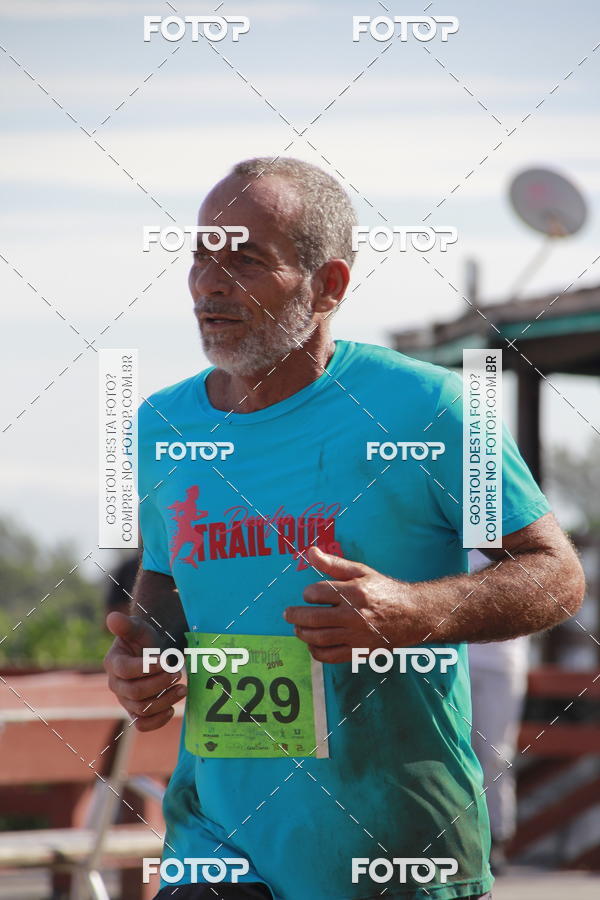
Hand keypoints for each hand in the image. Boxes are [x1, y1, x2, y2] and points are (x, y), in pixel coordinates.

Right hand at [104, 612, 186, 731]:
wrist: (151, 653)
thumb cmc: (143, 639)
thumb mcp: (137, 628)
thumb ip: (126, 625)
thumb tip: (112, 617)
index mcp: (113, 663)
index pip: (125, 670)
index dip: (146, 667)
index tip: (166, 660)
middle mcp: (116, 685)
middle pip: (135, 693)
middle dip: (159, 684)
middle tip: (178, 673)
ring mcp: (125, 700)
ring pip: (142, 709)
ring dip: (165, 700)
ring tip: (183, 688)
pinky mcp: (136, 711)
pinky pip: (142, 724)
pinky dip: (157, 721)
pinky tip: (172, 708)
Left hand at [284, 546, 419, 662]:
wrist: (411, 614)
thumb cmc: (384, 590)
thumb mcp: (361, 571)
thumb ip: (333, 564)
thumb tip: (310, 552)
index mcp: (353, 592)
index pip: (316, 593)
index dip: (308, 593)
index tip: (309, 595)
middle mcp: (354, 615)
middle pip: (313, 618)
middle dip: (295, 615)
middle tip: (288, 613)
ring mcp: (356, 636)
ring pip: (318, 638)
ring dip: (302, 633)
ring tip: (297, 628)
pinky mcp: (359, 652)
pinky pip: (330, 656)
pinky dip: (315, 651)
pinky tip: (312, 643)